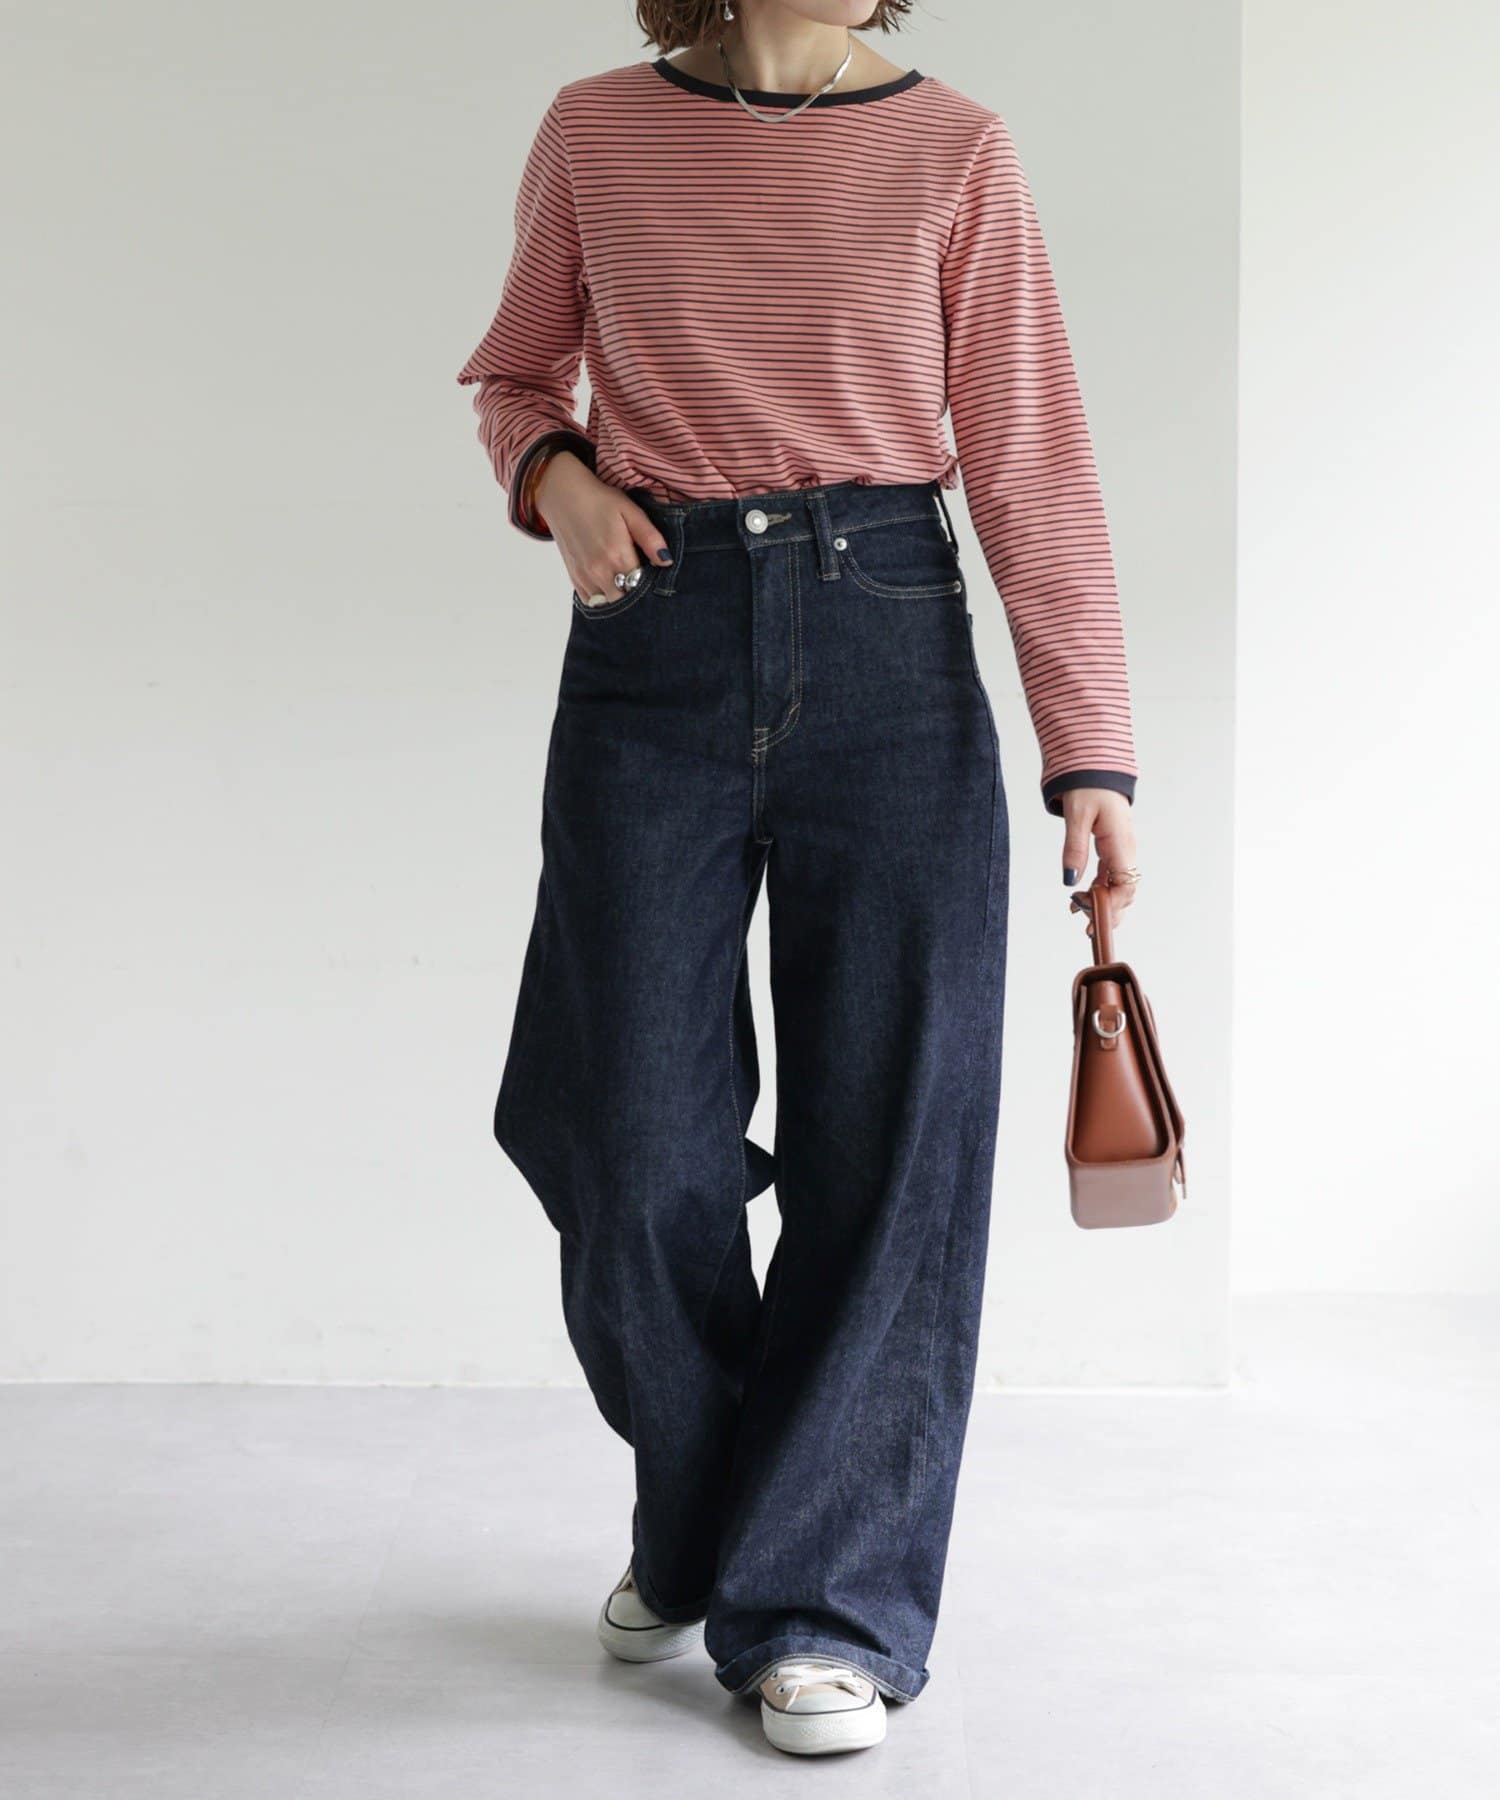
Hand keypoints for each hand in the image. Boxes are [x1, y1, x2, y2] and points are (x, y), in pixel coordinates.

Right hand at [535, 453, 672, 601]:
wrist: (562, 495)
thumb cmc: (599, 500)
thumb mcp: (630, 511)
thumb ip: (650, 538)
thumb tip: (667, 561)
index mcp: (617, 556)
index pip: (642, 587)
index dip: (652, 586)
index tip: (655, 578)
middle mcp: (599, 572)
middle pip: (625, 601)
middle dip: (636, 596)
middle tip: (643, 583)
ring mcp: (585, 577)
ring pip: (608, 605)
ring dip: (619, 599)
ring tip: (628, 585)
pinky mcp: (574, 578)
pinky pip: (591, 602)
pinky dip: (603, 599)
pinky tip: (611, 587)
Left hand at [1060, 788, 1138, 937]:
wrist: (1095, 769)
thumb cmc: (1088, 788)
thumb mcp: (1077, 817)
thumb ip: (1074, 848)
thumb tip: (1070, 880)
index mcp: (1121, 844)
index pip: (1127, 886)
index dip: (1113, 906)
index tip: (1091, 917)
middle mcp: (1125, 851)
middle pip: (1125, 892)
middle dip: (1109, 912)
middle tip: (1085, 927)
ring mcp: (1120, 851)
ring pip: (1117, 886)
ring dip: (1101, 903)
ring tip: (1077, 913)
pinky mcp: (1112, 849)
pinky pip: (1109, 876)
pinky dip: (1097, 889)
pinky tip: (1080, 897)